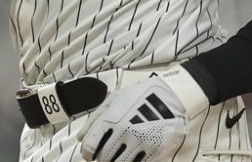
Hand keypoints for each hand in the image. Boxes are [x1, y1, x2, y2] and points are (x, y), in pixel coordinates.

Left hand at [78, 67, 207, 161]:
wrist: (171, 97)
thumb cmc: (139, 96)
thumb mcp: (113, 100)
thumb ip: (94, 118)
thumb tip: (80, 138)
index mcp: (111, 118)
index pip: (91, 146)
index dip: (87, 153)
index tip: (88, 154)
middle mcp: (125, 132)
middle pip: (104, 158)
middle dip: (101, 158)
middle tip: (103, 154)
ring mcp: (140, 142)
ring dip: (114, 161)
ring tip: (116, 154)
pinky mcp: (155, 150)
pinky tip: (129, 156)